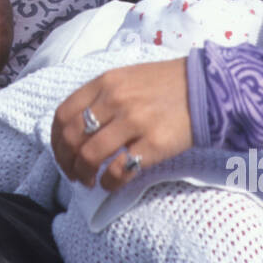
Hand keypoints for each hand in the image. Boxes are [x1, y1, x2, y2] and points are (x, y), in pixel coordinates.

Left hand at [50, 58, 192, 191]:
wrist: (205, 89)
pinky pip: (118, 169)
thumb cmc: (164, 85)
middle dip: (67, 162)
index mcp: (105, 83)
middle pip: (72, 137)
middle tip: (73, 174)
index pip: (63, 115)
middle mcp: (115, 100)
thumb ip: (101, 96)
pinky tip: (110, 184)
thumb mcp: (126, 78)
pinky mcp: (153, 144)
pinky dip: (108, 182)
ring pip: (90, 156)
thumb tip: (77, 128)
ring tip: (89, 182)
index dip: (56, 140)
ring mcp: (134, 121)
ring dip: (84, 175)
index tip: (62, 154)